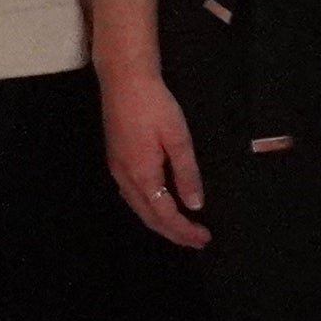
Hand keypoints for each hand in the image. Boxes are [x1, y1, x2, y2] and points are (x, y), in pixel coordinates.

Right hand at [96, 62, 209, 246]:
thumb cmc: (154, 105)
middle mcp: (125, 178)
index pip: (165, 214)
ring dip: (160, 222)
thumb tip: (195, 205)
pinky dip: (148, 208)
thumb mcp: (178, 138)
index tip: (204, 238)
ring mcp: (117, 169)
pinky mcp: (115, 159)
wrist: (124, 79)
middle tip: (196, 241)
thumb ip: (187, 173)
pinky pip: (132, 195)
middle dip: (173, 232)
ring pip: (138, 208)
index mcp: (143, 175)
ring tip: (181, 229)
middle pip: (149, 217)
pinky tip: (158, 205)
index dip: (184, 230)